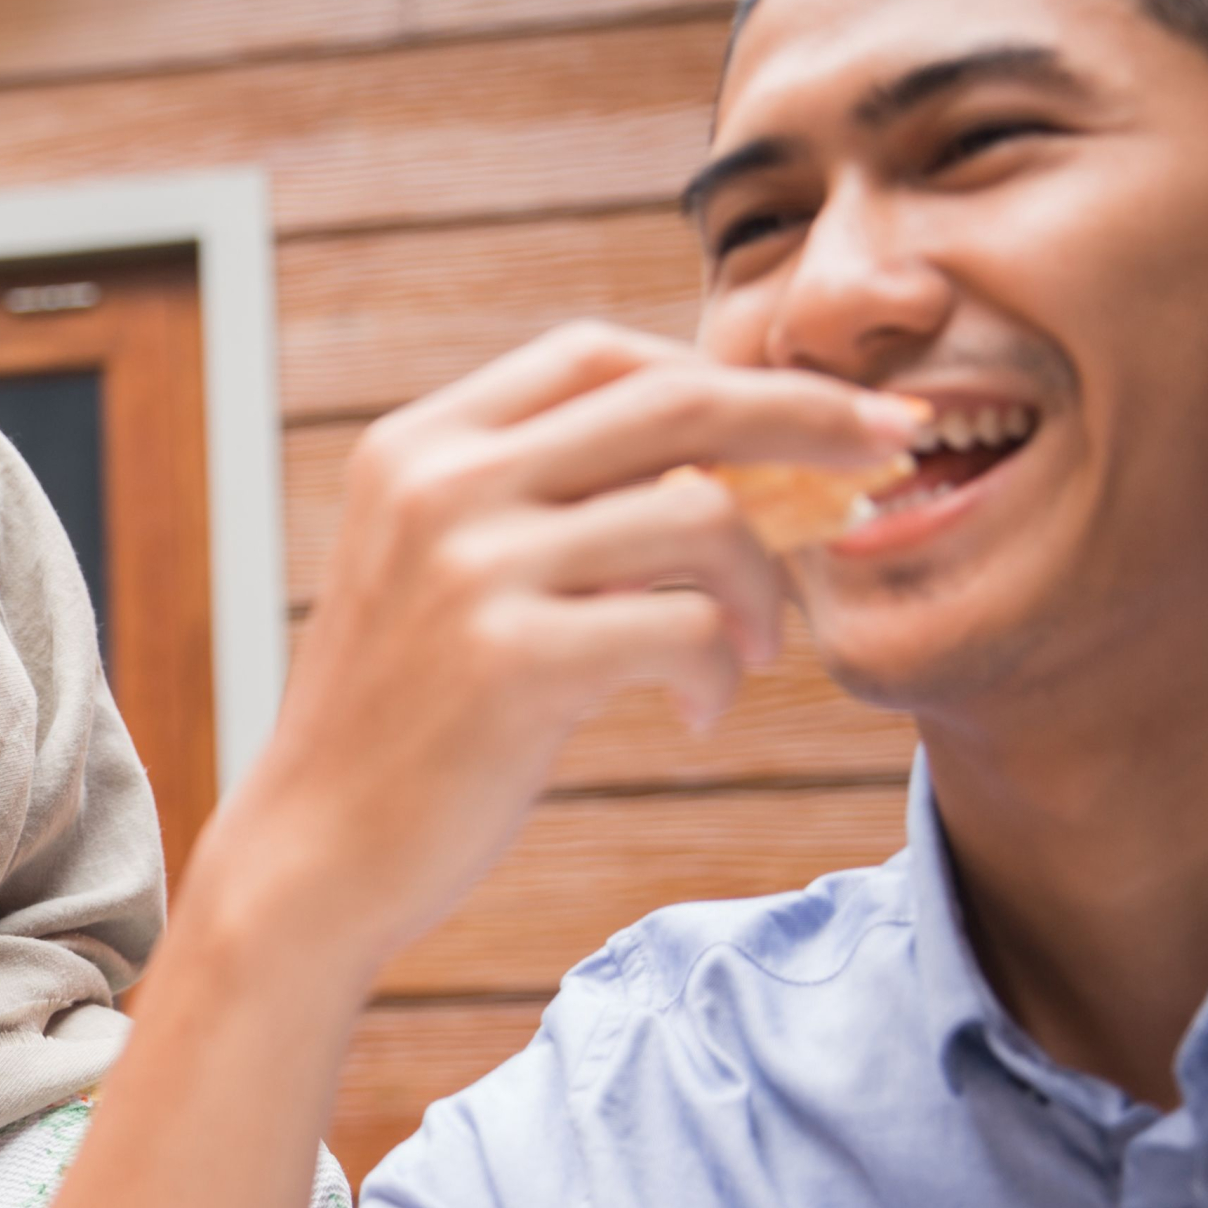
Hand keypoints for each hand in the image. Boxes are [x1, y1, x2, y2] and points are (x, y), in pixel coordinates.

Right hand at [191, 324, 922, 976]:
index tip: (813, 410)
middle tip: (893, 451)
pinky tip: (696, 710)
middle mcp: (438, 485)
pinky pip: (683, 628)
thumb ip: (550, 500)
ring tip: (753, 645)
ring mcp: (470, 567)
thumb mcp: (449, 574)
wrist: (315, 855)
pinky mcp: (510, 659)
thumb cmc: (410, 721)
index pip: (599, 353)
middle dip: (809, 417)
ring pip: (699, 515)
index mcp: (420, 445)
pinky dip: (719, 670)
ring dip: (760, 584)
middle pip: (674, 401)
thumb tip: (737, 452)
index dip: (720, 370)